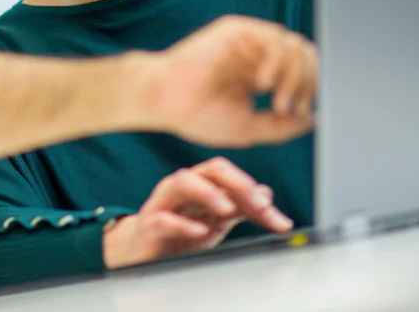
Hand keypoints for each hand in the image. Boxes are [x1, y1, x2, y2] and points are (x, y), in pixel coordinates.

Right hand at [102, 157, 292, 268]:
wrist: (144, 249)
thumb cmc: (182, 231)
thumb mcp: (217, 220)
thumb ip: (241, 207)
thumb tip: (267, 193)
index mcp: (202, 183)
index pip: (230, 176)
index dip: (253, 190)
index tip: (274, 214)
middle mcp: (184, 185)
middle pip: (211, 170)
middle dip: (238, 184)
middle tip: (259, 205)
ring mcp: (164, 202)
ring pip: (183, 183)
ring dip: (209, 193)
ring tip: (227, 210)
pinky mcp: (148, 224)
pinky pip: (163, 218)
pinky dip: (182, 224)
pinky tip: (200, 232)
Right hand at [147, 15, 316, 147]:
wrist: (164, 100)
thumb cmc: (197, 115)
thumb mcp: (248, 128)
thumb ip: (281, 126)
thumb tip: (312, 120)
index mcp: (260, 74)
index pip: (302, 71)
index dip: (309, 90)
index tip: (299, 113)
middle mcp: (257, 54)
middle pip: (305, 56)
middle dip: (308, 83)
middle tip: (292, 107)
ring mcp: (248, 41)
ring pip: (295, 46)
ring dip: (295, 76)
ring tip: (278, 100)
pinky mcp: (237, 30)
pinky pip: (275, 39)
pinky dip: (279, 63)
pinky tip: (264, 84)